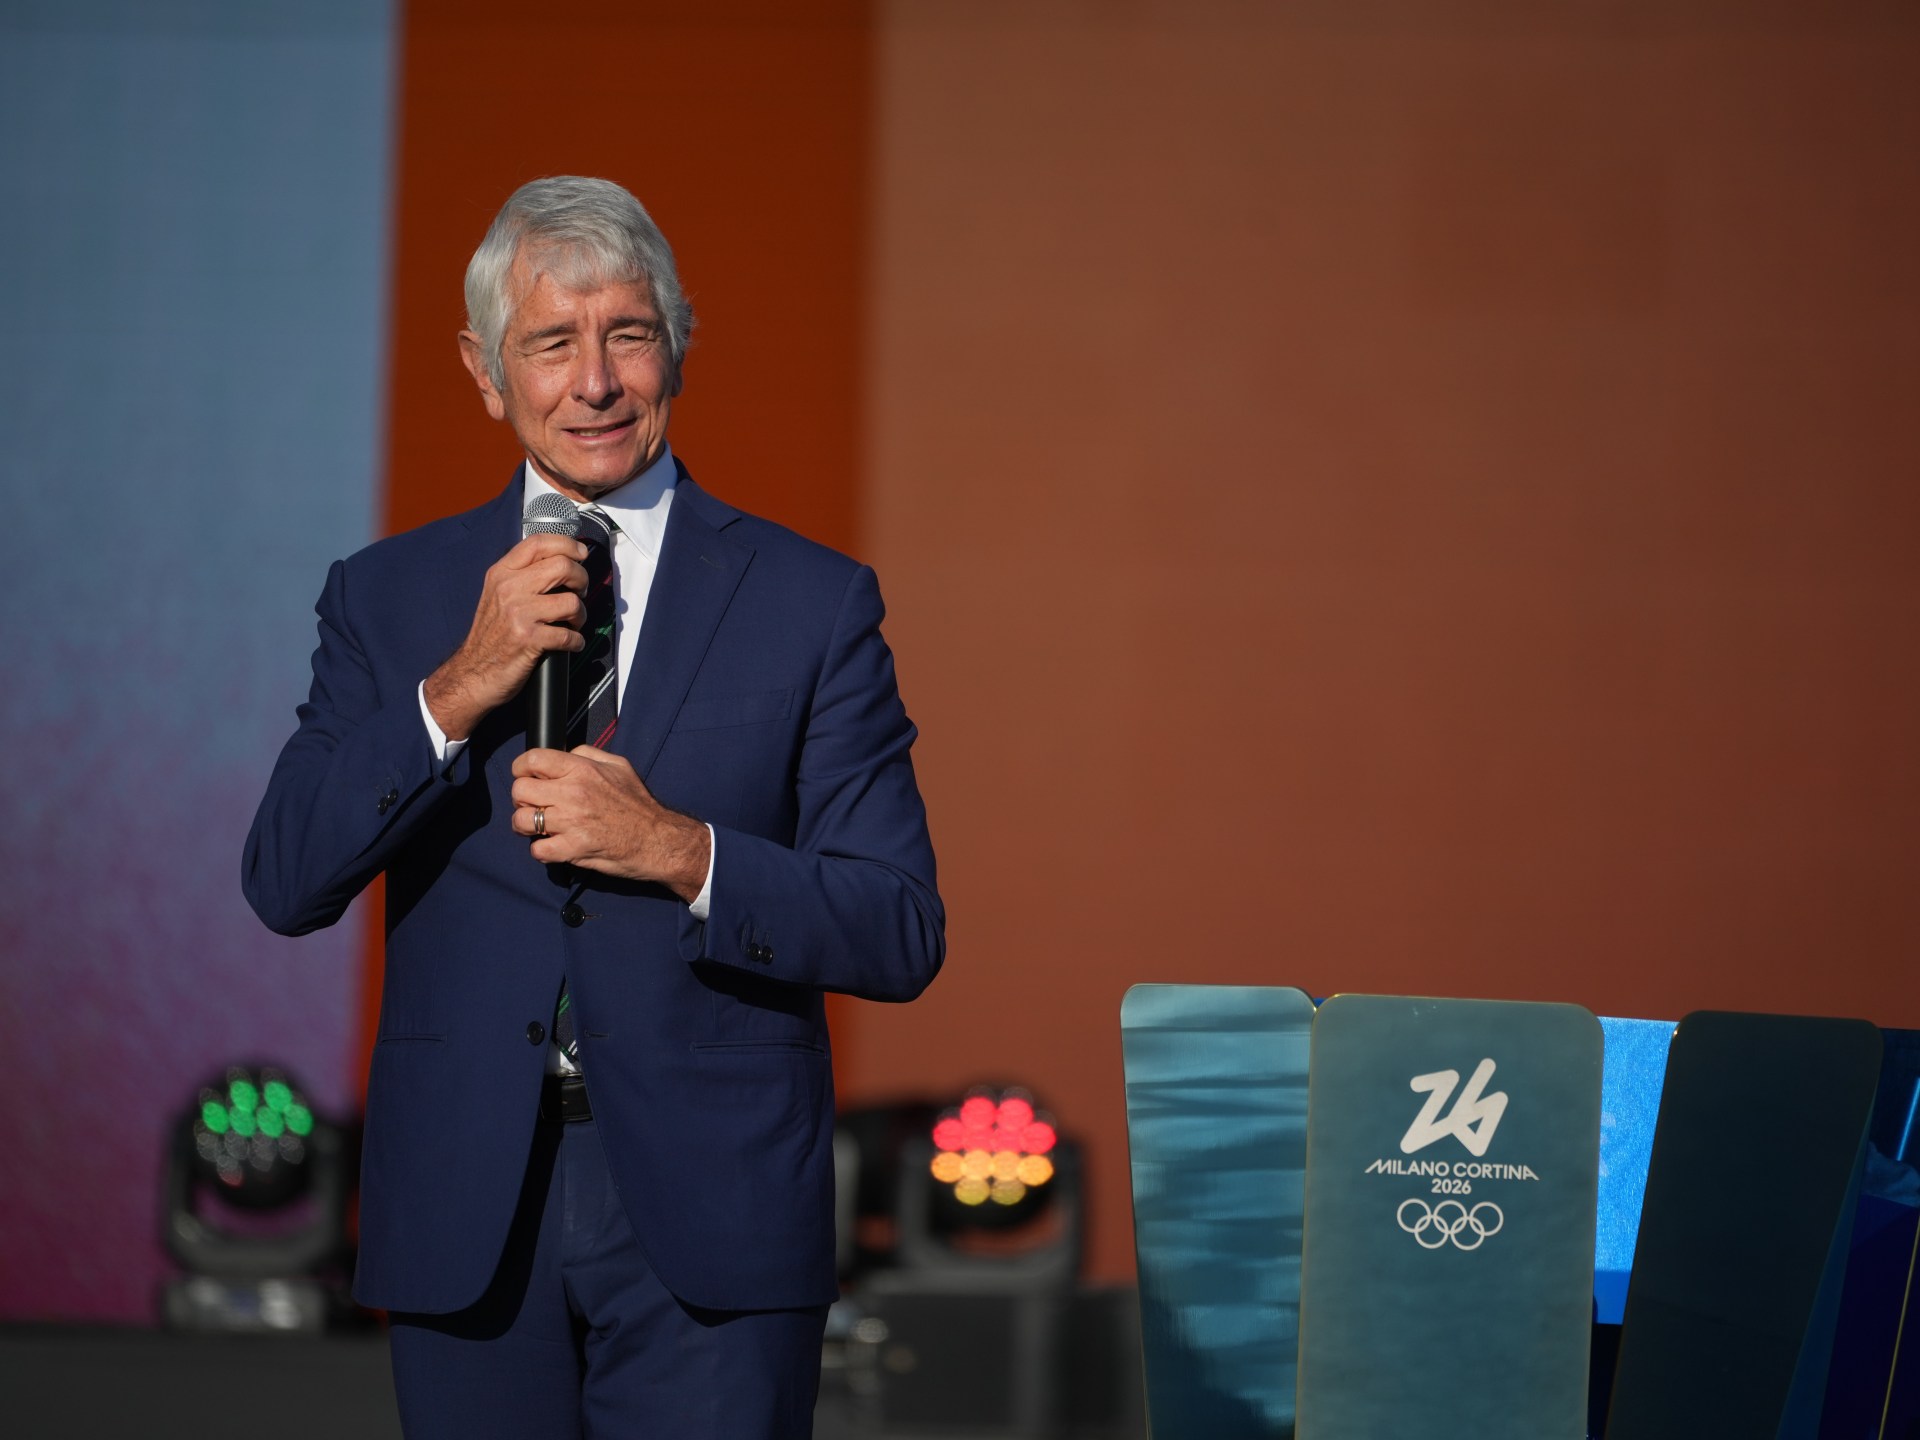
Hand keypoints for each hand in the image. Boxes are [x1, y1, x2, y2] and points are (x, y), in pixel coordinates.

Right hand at [424, 535, 588, 740]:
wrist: (472, 672)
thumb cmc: (491, 635)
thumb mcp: (497, 594)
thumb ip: (522, 576)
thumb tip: (561, 562)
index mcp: (502, 573)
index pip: (539, 543)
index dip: (567, 544)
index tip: (580, 553)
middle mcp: (509, 588)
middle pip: (563, 566)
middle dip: (582, 580)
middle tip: (579, 593)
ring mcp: (518, 613)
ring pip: (571, 601)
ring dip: (581, 615)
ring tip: (573, 623)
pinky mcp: (529, 639)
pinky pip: (569, 635)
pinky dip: (576, 641)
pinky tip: (570, 643)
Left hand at [510, 745, 711, 901]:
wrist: (658, 839)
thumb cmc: (638, 803)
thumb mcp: (619, 766)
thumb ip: (588, 754)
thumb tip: (565, 754)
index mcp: (582, 769)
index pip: (533, 760)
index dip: (522, 768)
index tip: (527, 776)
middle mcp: (573, 793)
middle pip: (520, 790)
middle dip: (522, 799)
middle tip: (535, 805)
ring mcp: (572, 822)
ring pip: (522, 821)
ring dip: (526, 826)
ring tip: (540, 828)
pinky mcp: (574, 849)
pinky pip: (537, 850)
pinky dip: (541, 850)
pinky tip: (553, 846)